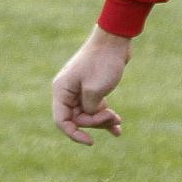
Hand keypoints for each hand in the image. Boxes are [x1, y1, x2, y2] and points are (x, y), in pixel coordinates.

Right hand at [52, 27, 131, 144]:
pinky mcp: (92, 88)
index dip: (74, 134)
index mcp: (62, 90)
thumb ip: (89, 109)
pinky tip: (118, 129)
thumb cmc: (103, 62)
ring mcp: (79, 90)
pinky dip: (105, 116)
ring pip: (88, 114)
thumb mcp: (95, 90)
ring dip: (103, 120)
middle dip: (95, 122)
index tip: (91, 141)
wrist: (115, 40)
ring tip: (119, 121)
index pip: (61, 121)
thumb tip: (89, 118)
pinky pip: (95, 108)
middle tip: (114, 116)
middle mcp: (67, 91)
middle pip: (77, 118)